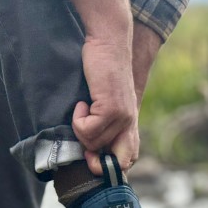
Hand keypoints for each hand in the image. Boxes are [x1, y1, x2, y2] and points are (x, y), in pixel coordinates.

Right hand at [71, 38, 139, 174]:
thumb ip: (103, 121)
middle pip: (113, 160)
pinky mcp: (111, 108)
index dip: (108, 164)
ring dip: (79, 129)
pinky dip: (77, 119)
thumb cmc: (100, 69)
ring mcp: (122, 117)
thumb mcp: (104, 100)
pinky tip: (81, 103)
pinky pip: (87, 130)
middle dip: (93, 157)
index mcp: (129, 123)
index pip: (128, 159)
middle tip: (82, 134)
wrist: (108, 43)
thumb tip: (88, 148)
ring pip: (93, 144)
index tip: (90, 154)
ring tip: (82, 108)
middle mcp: (129, 123)